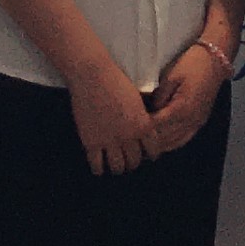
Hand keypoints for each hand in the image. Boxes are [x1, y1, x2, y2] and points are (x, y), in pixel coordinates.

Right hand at [68, 53, 160, 177]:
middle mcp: (128, 136)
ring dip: (118, 168)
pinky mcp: (91, 142)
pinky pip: (97, 165)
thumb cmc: (116, 82)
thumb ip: (140, 119)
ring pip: (118, 167)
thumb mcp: (136, 101)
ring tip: (115, 165)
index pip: (153, 150)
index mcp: (143, 125)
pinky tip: (99, 167)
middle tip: (129, 161)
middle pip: (135, 161)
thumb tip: (143, 131)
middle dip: (133, 162)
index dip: (150, 155)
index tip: (146, 155)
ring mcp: (109, 141)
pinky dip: (99, 169)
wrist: (93, 76)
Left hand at [143, 33, 227, 157]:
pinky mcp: (200, 122)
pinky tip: (162, 143)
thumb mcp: (170, 77)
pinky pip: (184, 139)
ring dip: (159, 144)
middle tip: (132, 138)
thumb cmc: (192, 64)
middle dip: (148, 140)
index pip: (156, 126)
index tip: (129, 129)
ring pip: (174, 142)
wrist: (215, 61)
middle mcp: (190, 120)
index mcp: (181, 108)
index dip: (142, 129)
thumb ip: (158, 97)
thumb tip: (148, 110)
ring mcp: (197, 123)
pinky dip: (172, 143)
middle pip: (164, 138)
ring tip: (144, 144)